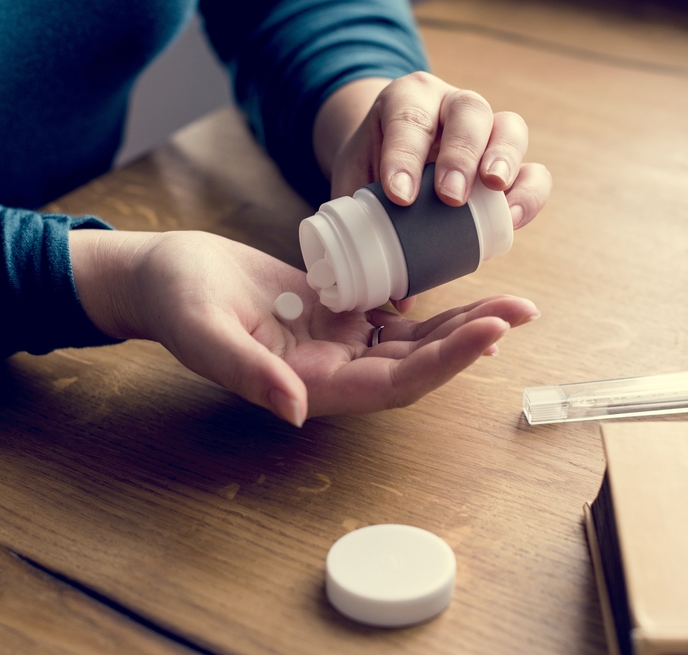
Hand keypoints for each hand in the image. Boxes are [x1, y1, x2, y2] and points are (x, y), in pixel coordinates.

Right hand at [70, 229, 539, 425]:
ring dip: (461, 324)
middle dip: (470, 341)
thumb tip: (297, 412)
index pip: (392, 384)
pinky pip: (393, 312)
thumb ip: (248, 373)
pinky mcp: (336, 314)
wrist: (165, 275)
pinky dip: (430, 303)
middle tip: (522, 310)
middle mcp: (332, 372)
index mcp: (308, 386)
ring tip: (510, 301)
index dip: (443, 363)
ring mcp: (336, 343)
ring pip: (411, 340)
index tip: (490, 332)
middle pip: (416, 365)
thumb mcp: (204, 332)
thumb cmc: (176, 302)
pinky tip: (463, 285)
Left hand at [313, 73, 550, 311]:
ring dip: (506, 163)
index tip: (399, 195)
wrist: (393, 151)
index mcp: (407, 100)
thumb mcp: (358, 185)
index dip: (405, 155)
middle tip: (451, 198)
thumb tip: (399, 297)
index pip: (407, 118)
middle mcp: (451, 105)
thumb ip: (367, 230)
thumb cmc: (375, 166)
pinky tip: (513, 220)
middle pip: (468, 112)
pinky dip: (527, 193)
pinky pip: (533, 169)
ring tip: (496, 196)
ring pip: (510, 128)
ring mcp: (488, 128)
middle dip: (461, 155)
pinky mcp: (512, 160)